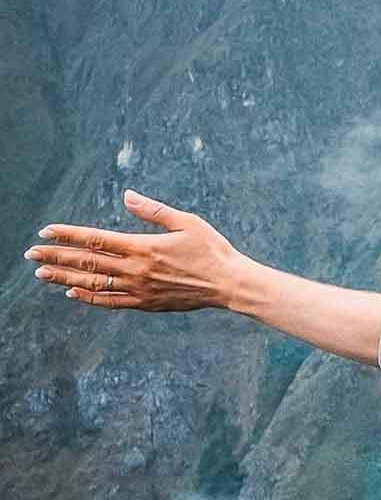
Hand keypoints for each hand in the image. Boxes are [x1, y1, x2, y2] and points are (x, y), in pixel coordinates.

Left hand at [24, 188, 244, 311]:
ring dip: (64, 278)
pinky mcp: (146, 303)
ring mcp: (139, 289)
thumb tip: (127, 195)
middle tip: (32, 255)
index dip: (68, 235)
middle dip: (56, 257)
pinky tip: (73, 293)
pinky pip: (110, 302)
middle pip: (87, 262)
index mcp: (144, 247)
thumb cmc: (212, 249)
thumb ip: (154, 210)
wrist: (229, 284)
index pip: (96, 239)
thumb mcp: (187, 222)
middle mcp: (136, 270)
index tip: (46, 231)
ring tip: (42, 274)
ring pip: (93, 284)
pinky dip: (88, 298)